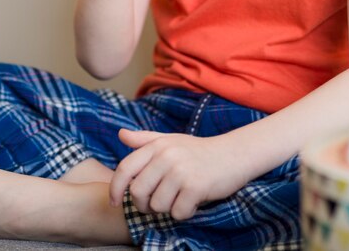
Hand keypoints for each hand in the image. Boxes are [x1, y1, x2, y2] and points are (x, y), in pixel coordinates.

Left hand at [109, 129, 249, 219]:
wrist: (233, 154)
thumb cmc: (199, 150)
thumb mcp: (171, 140)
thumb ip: (145, 139)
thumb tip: (120, 134)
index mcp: (158, 145)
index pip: (125, 168)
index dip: (115, 188)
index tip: (115, 202)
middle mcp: (167, 156)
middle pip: (138, 193)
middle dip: (145, 205)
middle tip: (159, 203)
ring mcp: (181, 171)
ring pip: (157, 206)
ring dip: (167, 209)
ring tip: (180, 197)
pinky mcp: (196, 187)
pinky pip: (177, 213)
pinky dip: (184, 212)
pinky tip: (193, 201)